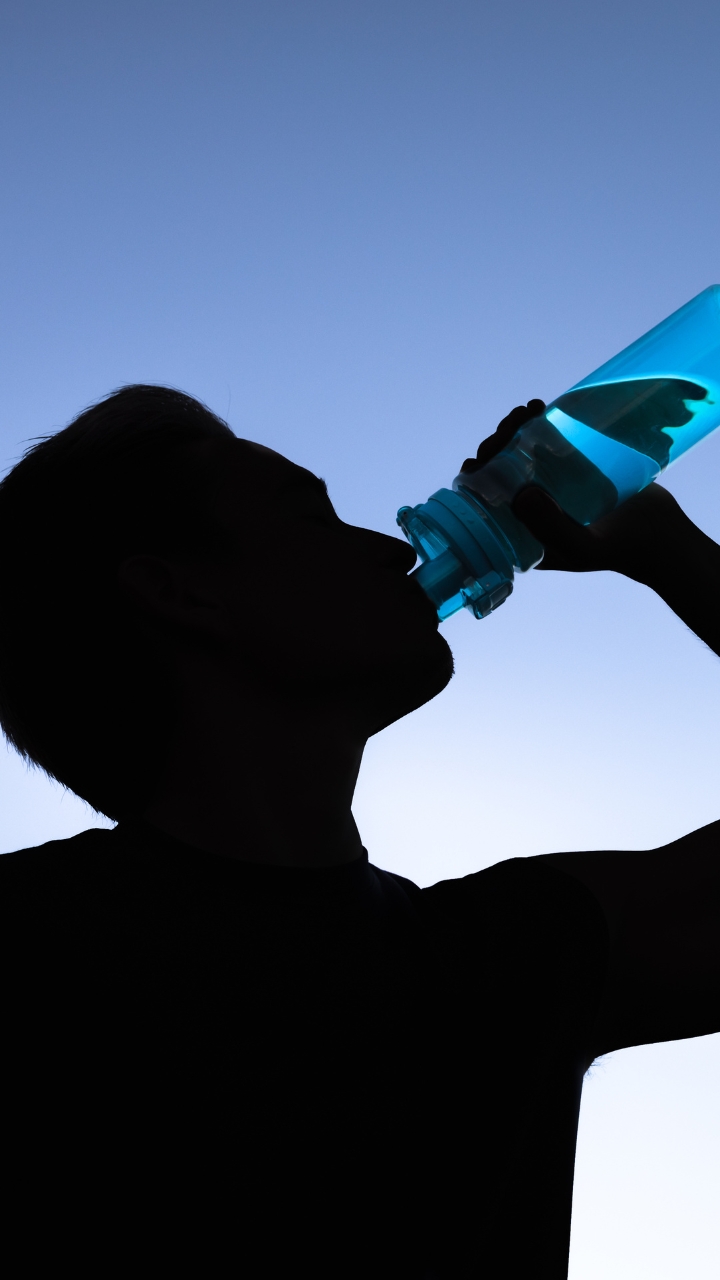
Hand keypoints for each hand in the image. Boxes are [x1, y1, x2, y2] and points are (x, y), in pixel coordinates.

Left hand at [462, 401, 696, 587]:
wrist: (660, 535)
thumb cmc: (618, 550)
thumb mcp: (582, 548)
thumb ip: (551, 527)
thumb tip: (520, 493)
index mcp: (522, 535)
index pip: (485, 507)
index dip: (473, 484)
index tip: (475, 463)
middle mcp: (531, 510)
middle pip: (499, 474)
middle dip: (496, 447)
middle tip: (508, 427)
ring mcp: (551, 487)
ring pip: (519, 453)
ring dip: (513, 430)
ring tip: (525, 411)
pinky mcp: (572, 468)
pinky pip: (546, 442)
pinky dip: (537, 423)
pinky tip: (538, 408)